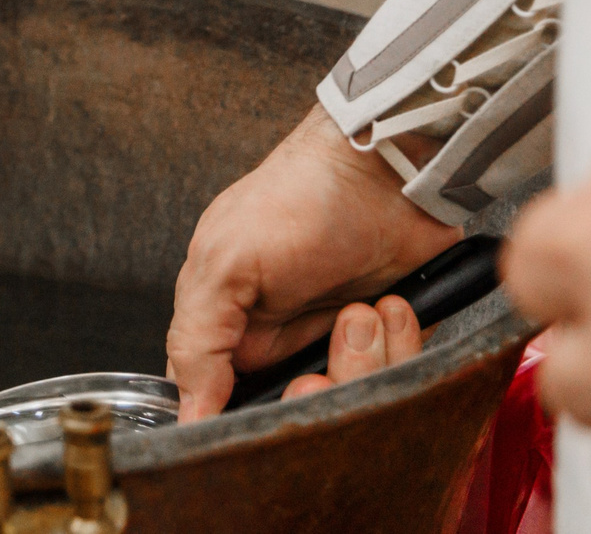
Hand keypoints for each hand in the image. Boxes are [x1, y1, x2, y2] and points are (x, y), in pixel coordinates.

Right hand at [166, 106, 460, 419]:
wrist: (385, 168)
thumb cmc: (296, 200)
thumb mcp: (225, 264)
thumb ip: (196, 342)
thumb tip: (188, 417)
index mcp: (232, 330)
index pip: (223, 408)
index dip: (244, 421)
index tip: (269, 404)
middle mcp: (285, 344)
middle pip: (298, 415)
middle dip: (315, 392)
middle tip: (318, 364)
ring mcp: (342, 345)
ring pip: (353, 401)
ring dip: (364, 360)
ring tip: (361, 310)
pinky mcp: (395, 343)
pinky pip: (402, 379)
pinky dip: (401, 343)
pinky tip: (391, 304)